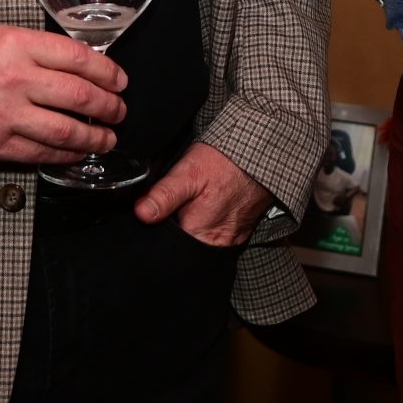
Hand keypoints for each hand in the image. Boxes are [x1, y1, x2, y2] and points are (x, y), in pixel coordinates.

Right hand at [0, 25, 126, 166]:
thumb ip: (34, 48)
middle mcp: (14, 78)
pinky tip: (76, 153)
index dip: (107, 71)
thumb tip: (78, 63)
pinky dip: (65, 155)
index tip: (120, 80)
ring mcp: (6, 114)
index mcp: (17, 45)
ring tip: (107, 138)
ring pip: (66, 130)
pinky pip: (41, 153)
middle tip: (119, 111)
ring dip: (94, 137)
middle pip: (79, 95)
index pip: (77, 57)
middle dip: (108, 106)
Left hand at [134, 141, 274, 246]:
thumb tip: (141, 215)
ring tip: (190, 206)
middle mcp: (217, 244)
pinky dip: (207, 227)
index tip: (152, 216)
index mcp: (200, 234)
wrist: (261, 153)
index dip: (155, 233)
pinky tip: (205, 208)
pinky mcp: (240, 233)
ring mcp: (230, 240)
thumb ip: (164, 196)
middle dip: (174, 232)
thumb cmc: (224, 162)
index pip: (168, 248)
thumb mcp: (188, 173)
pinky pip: (216, 237)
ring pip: (200, 243)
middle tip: (173, 207)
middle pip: (185, 248)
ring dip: (191, 229)